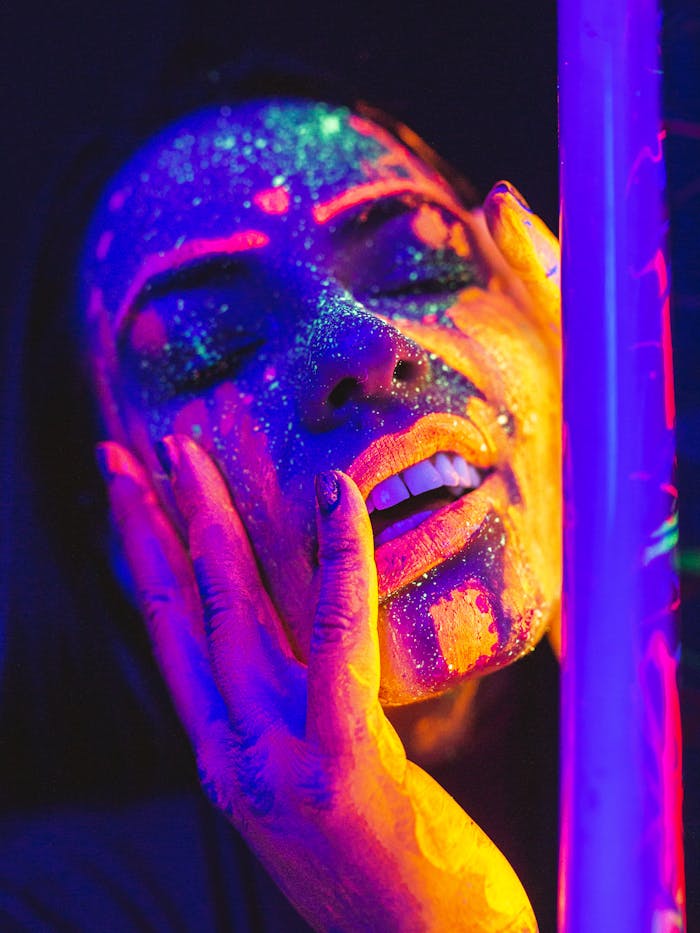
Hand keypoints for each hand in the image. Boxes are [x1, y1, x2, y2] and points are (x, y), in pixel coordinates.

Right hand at [97, 435, 536, 931]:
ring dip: (211, 525)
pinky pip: (338, 642)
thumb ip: (288, 713)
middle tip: (140, 451)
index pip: (170, 636)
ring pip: (234, 616)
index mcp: (225, 752)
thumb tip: (295, 640)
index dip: (142, 560)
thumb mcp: (310, 782)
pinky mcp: (342, 761)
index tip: (128, 496)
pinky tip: (334, 501)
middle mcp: (234, 752)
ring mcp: (280, 758)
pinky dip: (337, 563)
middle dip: (158, 522)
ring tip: (192, 458)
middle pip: (187, 613)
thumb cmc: (376, 866)